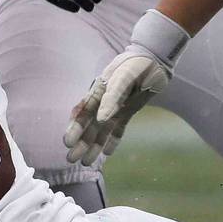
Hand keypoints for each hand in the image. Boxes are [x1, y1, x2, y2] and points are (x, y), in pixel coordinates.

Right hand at [64, 8, 188, 164]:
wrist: (155, 59)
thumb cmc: (136, 65)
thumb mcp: (124, 78)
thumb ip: (112, 98)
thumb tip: (101, 119)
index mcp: (98, 92)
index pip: (83, 113)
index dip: (75, 128)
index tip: (67, 142)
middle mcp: (105, 102)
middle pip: (90, 126)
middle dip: (80, 142)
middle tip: (71, 159)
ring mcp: (117, 107)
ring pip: (102, 131)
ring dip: (94, 145)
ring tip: (86, 162)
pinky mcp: (129, 110)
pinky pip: (119, 128)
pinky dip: (113, 140)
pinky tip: (108, 153)